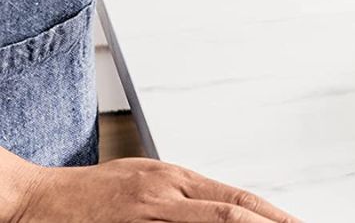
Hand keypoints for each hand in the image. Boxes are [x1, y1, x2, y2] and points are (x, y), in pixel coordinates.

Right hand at [13, 157, 298, 222]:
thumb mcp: (149, 180)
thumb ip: (187, 195)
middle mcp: (165, 198)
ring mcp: (145, 221)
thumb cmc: (96, 192)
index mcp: (176, 179)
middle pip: (228, 216)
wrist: (39, 200)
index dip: (272, 215)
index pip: (236, 200)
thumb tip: (229, 209)